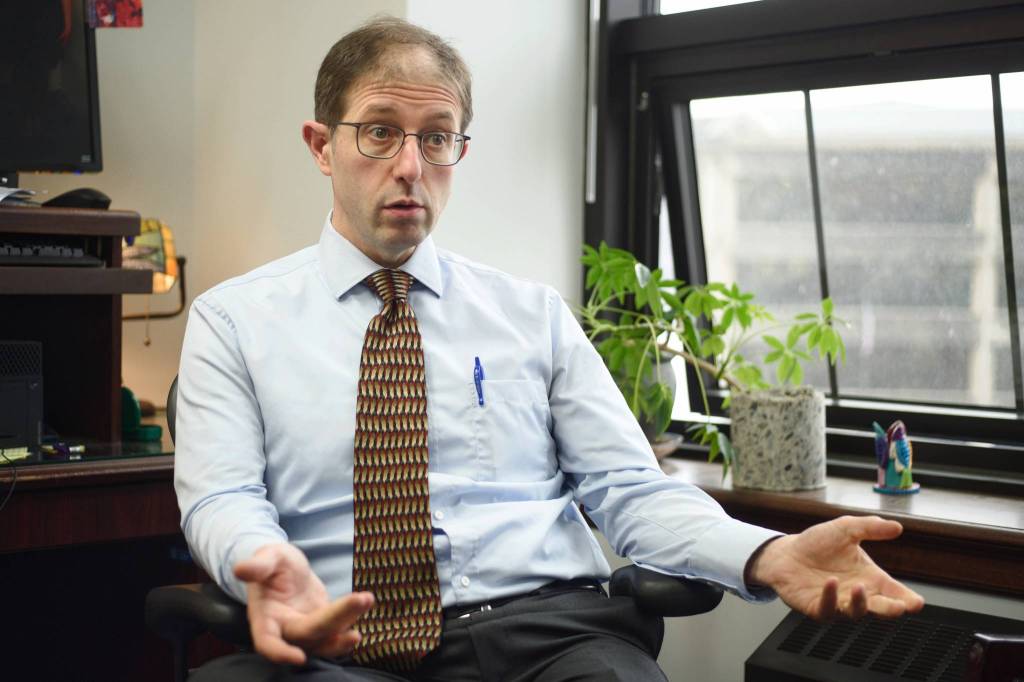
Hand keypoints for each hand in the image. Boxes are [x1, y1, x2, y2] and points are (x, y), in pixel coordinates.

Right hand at [234, 543, 374, 664]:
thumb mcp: (267, 557)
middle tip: (362, 599)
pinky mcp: (322, 624)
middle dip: (335, 621)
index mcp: (265, 617)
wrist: (285, 568)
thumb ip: (257, 566)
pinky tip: (365, 604)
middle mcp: (285, 629)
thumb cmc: (272, 563)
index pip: (267, 643)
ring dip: (347, 627)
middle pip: (309, 635)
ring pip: (326, 637)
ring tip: (367, 602)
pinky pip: (336, 630)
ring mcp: (305, 629)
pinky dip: (350, 621)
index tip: (299, 658)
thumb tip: (240, 569)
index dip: (280, 653)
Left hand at [747, 515, 924, 619]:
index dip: (907, 600)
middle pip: (880, 609)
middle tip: (900, 607)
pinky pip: (827, 609)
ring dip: (860, 602)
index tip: (916, 603)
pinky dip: (831, 598)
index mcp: (870, 578)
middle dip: (891, 609)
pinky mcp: (817, 608)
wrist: (786, 552)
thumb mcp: (846, 529)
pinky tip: (831, 583)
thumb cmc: (818, 544)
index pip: (894, 593)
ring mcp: (838, 604)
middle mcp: (857, 594)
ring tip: (860, 587)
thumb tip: (897, 527)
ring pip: (855, 612)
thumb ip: (870, 527)